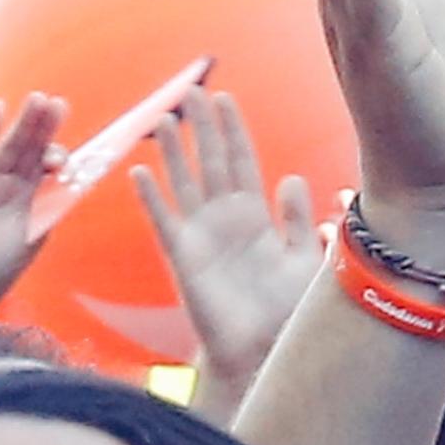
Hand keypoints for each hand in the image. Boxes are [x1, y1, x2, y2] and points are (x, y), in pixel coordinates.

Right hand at [0, 91, 64, 325]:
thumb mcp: (31, 239)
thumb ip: (50, 208)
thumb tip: (77, 181)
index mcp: (34, 205)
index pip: (50, 171)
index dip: (58, 154)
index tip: (68, 144)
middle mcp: (13, 192)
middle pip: (31, 152)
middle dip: (44, 128)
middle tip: (57, 103)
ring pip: (9, 148)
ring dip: (22, 124)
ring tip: (36, 99)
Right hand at [127, 89, 320, 398]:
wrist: (260, 353)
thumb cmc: (284, 312)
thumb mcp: (304, 259)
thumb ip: (297, 219)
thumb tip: (289, 177)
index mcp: (256, 217)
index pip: (241, 162)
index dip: (232, 131)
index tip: (224, 98)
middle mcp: (224, 221)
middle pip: (209, 162)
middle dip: (200, 127)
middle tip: (191, 91)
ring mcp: (201, 237)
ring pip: (183, 183)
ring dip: (172, 152)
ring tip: (161, 119)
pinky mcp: (182, 258)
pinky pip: (164, 221)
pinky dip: (151, 197)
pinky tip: (139, 172)